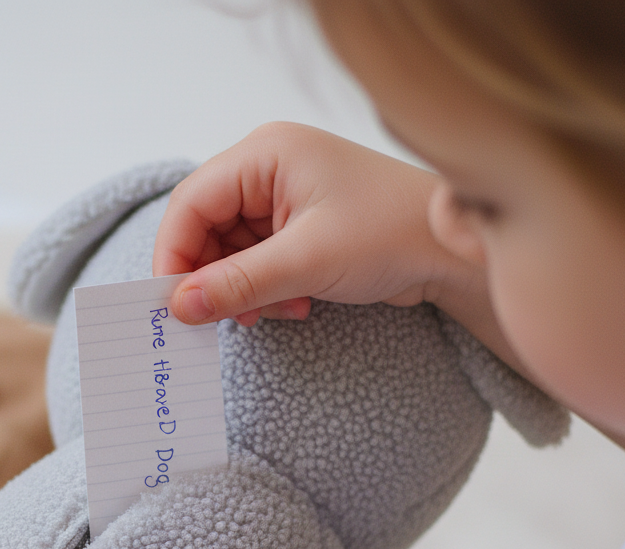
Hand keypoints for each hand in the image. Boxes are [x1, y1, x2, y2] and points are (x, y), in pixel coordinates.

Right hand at [153, 121, 471, 328]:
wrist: (452, 251)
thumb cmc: (392, 232)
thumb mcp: (306, 261)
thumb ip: (238, 284)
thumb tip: (179, 306)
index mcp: (265, 154)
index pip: (191, 203)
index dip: (174, 254)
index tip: (172, 303)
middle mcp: (268, 170)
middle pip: (205, 229)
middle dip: (213, 278)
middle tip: (225, 317)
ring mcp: (282, 200)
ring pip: (229, 253)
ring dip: (244, 291)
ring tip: (275, 311)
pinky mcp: (296, 229)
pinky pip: (255, 264)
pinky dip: (265, 291)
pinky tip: (296, 305)